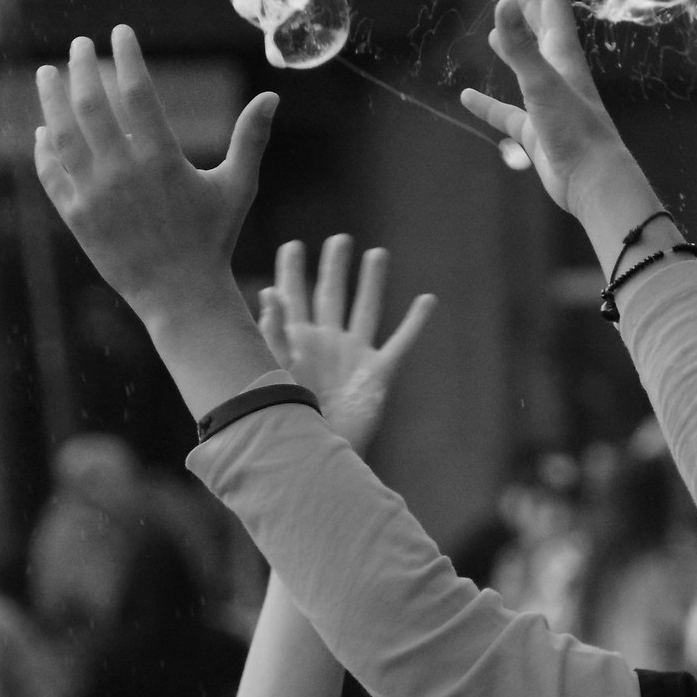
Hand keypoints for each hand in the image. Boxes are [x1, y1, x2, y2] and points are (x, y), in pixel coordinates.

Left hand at [35, 25, 278, 326]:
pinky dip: (43, 147)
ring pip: (61, 133)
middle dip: (82, 67)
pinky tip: (43, 130)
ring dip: (50, 98)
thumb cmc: (213, 238)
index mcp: (163, 160)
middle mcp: (123, 173)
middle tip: (79, 45)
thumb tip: (272, 96)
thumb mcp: (237, 186)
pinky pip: (51, 172)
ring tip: (47, 73)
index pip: (138, 92)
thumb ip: (250, 139)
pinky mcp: (75, 216)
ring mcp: (94, 195)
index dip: (127, 56)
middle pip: (91, 104)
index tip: (121, 31)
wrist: (180, 294)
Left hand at [258, 235, 435, 455]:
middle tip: (339, 239)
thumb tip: (268, 294)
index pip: (293, 297)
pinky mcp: (379, 374)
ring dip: (372, 283)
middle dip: (335, 267)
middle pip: (332, 295)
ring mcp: (354, 357)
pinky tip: (428, 300)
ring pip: (366, 310)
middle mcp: (327, 343)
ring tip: (377, 254)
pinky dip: (415, 322)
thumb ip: (272, 334)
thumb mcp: (273, 373)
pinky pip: (401, 342)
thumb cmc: (286, 420)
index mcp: (296, 342)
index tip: (292, 245)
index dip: (291, 272)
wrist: (315, 456)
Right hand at [459, 0, 631, 216]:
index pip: (552, 6)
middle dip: (528, 4)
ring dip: (513, 46)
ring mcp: (548, 104)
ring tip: (494, 31)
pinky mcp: (537, 133)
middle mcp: (559, 76)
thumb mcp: (541, 84)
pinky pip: (506, 114)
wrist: (594, 182)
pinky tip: (466, 98)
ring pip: (527, 68)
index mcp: (565, 57)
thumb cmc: (575, 132)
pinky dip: (487, 104)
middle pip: (543, 30)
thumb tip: (501, 3)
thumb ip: (519, 47)